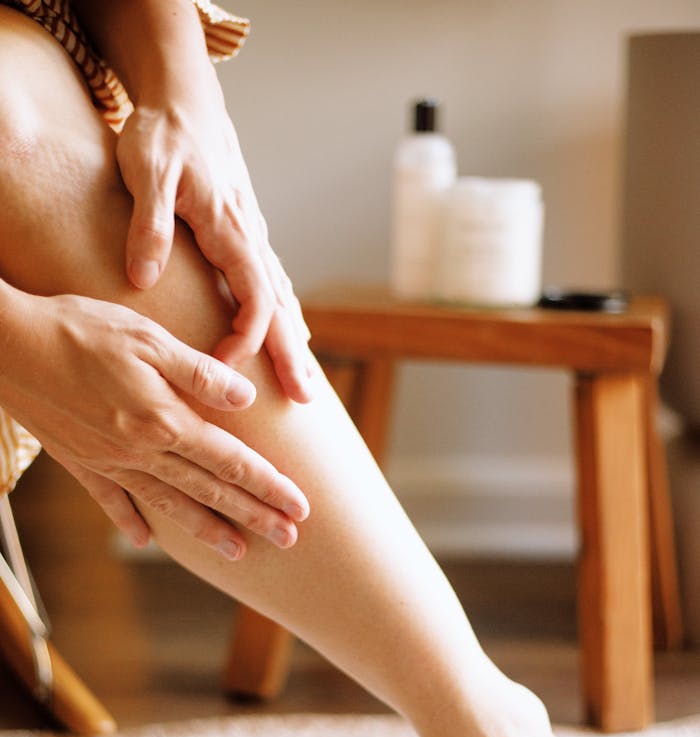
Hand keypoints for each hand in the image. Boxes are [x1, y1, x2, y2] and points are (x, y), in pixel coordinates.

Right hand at [3, 291, 308, 555]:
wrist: (6, 346)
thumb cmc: (78, 328)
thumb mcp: (147, 338)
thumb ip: (199, 373)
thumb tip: (245, 401)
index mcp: (165, 420)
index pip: (232, 462)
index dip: (269, 486)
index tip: (301, 510)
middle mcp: (141, 450)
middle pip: (210, 490)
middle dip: (253, 517)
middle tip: (289, 542)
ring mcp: (109, 462)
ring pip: (169, 504)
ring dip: (207, 530)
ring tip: (237, 552)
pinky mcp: (79, 462)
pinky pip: (111, 500)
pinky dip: (131, 521)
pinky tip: (146, 540)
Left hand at [116, 68, 313, 403]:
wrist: (184, 95)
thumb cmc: (164, 132)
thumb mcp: (146, 172)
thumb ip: (148, 225)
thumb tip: (144, 278)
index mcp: (231, 230)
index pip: (254, 299)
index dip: (244, 339)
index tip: (221, 368)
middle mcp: (251, 238)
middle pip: (281, 309)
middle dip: (291, 358)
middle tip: (304, 402)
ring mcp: (252, 237)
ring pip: (282, 298)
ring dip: (293, 343)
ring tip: (302, 384)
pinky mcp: (245, 234)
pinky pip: (273, 284)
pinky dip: (285, 316)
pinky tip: (291, 334)